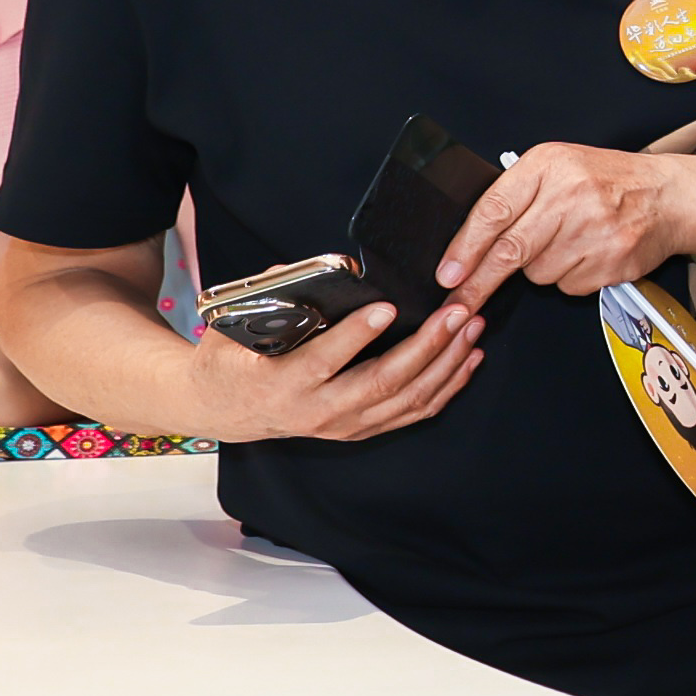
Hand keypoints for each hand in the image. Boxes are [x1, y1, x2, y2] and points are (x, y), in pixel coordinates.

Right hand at [183, 299, 483, 445]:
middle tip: (456, 312)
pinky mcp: (362, 430)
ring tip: (471, 327)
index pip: (325, 360)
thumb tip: (324, 265)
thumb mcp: (235, 327)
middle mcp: (318, 411)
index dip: (358, 335)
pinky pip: (414, 411)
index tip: (387, 307)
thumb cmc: (232, 360)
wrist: (224, 408)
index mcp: (282, 383)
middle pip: (383, 381)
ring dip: (447, 362)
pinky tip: (468, 358)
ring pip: (407, 399)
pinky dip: (447, 385)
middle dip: (427, 345)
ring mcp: (344, 425)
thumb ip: (276, 294)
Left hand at [439, 143, 695, 307]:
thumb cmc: (609, 181)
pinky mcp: (612, 261)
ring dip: (543, 267)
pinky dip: (572, 275)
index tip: (449, 273)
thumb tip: (469, 242)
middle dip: (479, 281)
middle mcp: (572, 196)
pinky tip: (589, 252)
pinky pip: (569, 284)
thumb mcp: (559, 168)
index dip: (466, 247)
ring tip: (570, 241)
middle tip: (459, 300)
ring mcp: (595, 231)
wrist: (671, 196)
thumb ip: (517, 194)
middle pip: (511, 250)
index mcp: (550, 165)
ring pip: (539, 272)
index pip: (494, 210)